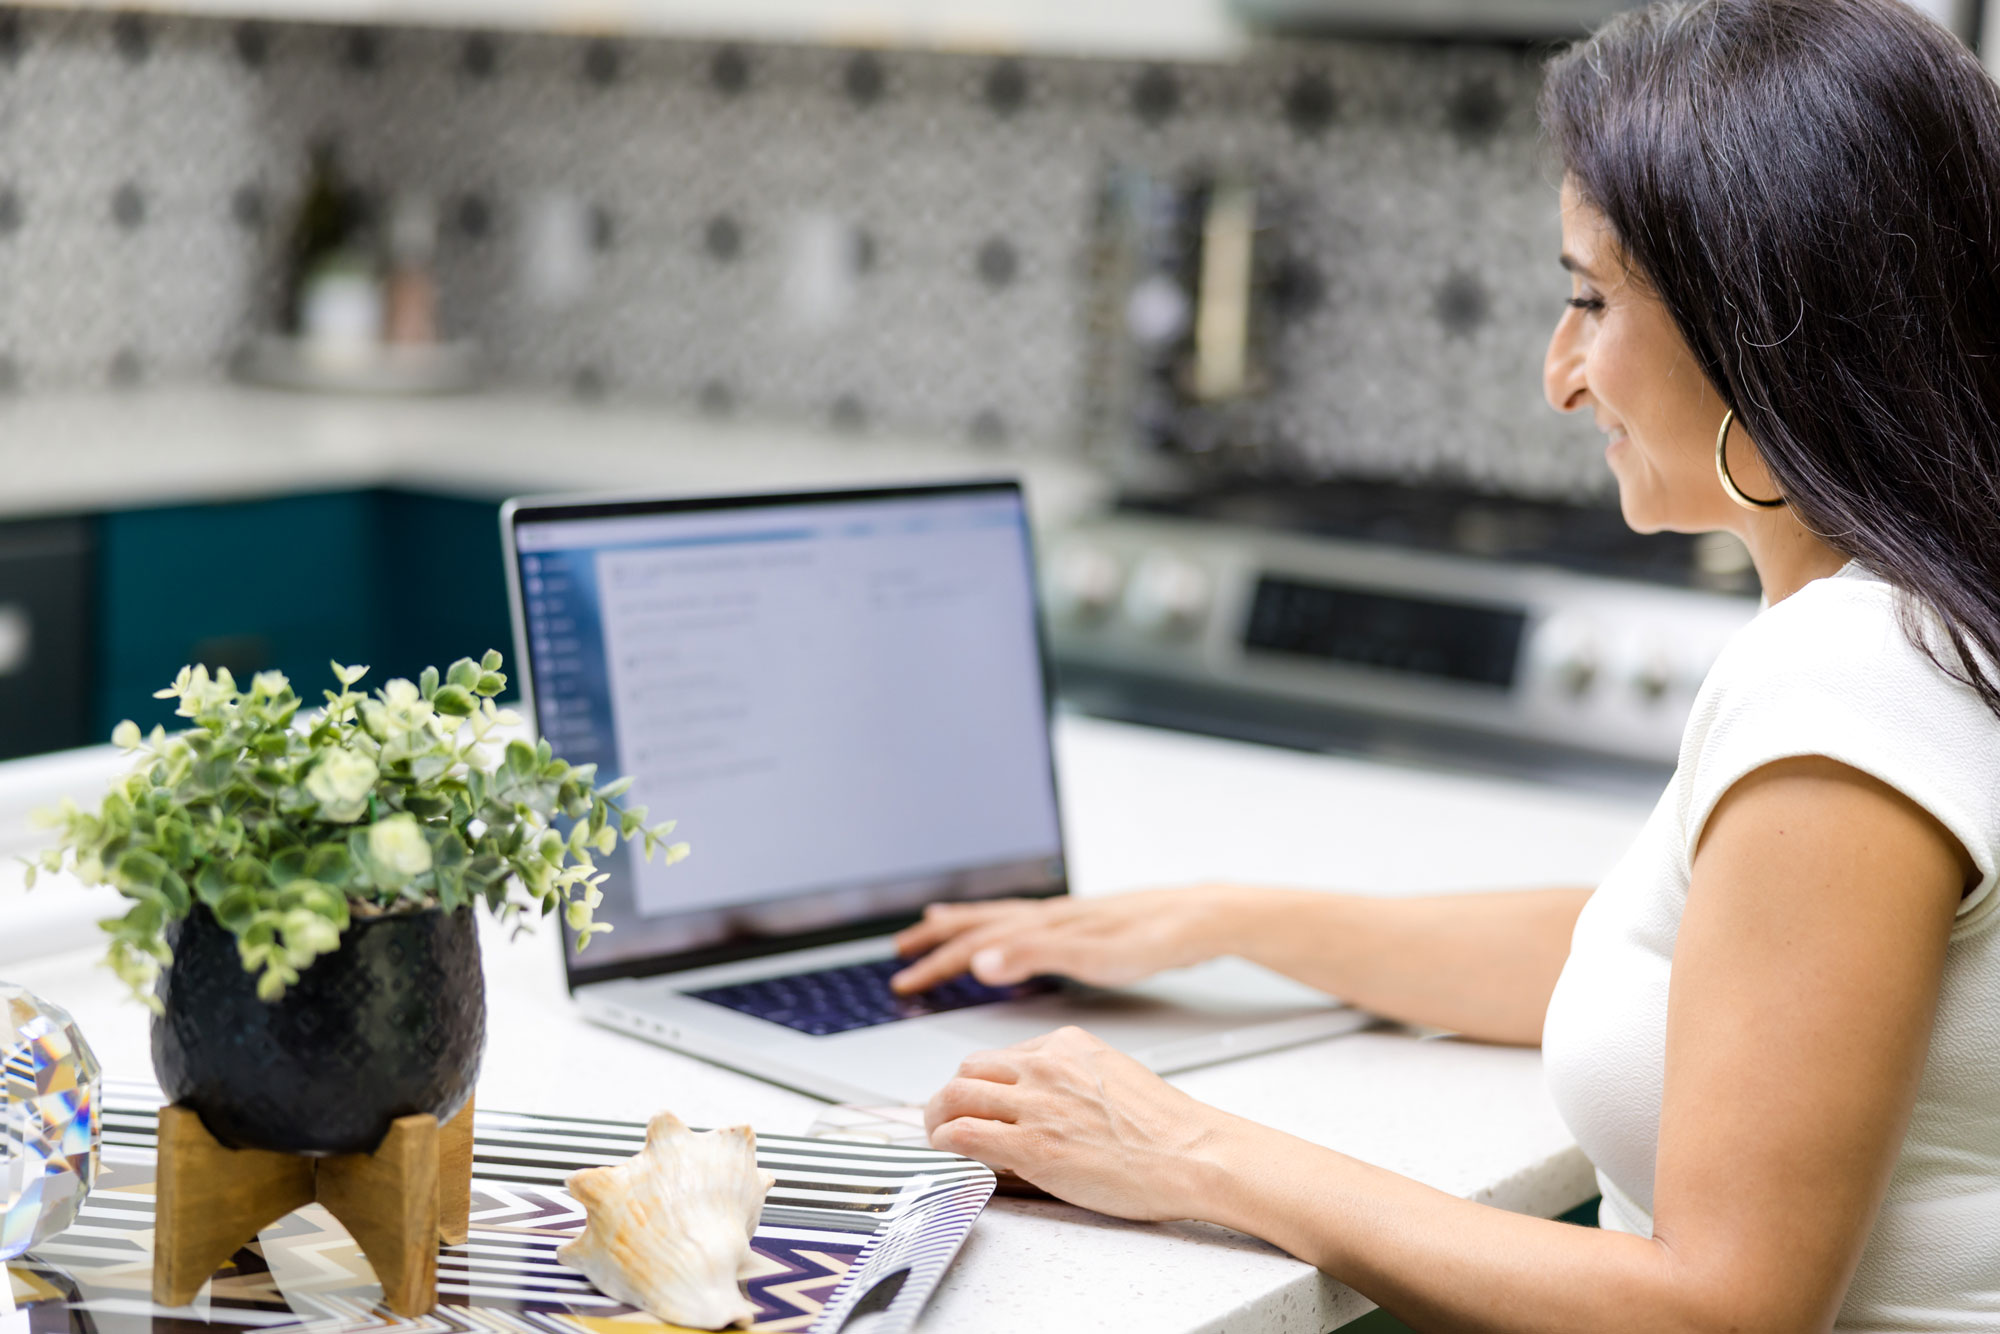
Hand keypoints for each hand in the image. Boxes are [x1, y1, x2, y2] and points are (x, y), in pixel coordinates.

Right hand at [889, 886, 1237, 994]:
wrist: (1199, 917)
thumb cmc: (1153, 940)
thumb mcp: (1092, 958)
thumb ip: (1034, 958)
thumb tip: (979, 963)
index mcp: (1043, 927)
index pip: (976, 946)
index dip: (937, 965)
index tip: (903, 982)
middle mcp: (1049, 916)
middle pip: (980, 925)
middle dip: (938, 941)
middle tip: (901, 953)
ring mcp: (1066, 917)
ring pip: (1000, 919)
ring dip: (964, 925)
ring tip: (936, 924)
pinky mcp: (1084, 923)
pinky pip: (1024, 921)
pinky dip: (1002, 925)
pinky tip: (1009, 933)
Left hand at [925, 1026, 1240, 1220]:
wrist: (1194, 1154)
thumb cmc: (1164, 1128)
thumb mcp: (1110, 1076)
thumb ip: (1067, 1078)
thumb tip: (1033, 1098)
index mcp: (1066, 1044)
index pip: (1001, 1054)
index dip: (982, 1083)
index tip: (977, 1100)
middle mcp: (1046, 1065)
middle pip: (969, 1069)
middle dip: (951, 1095)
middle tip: (946, 1116)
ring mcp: (1036, 1104)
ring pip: (956, 1095)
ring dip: (939, 1117)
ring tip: (939, 1135)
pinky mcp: (1032, 1146)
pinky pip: (964, 1135)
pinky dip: (945, 1142)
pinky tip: (948, 1151)